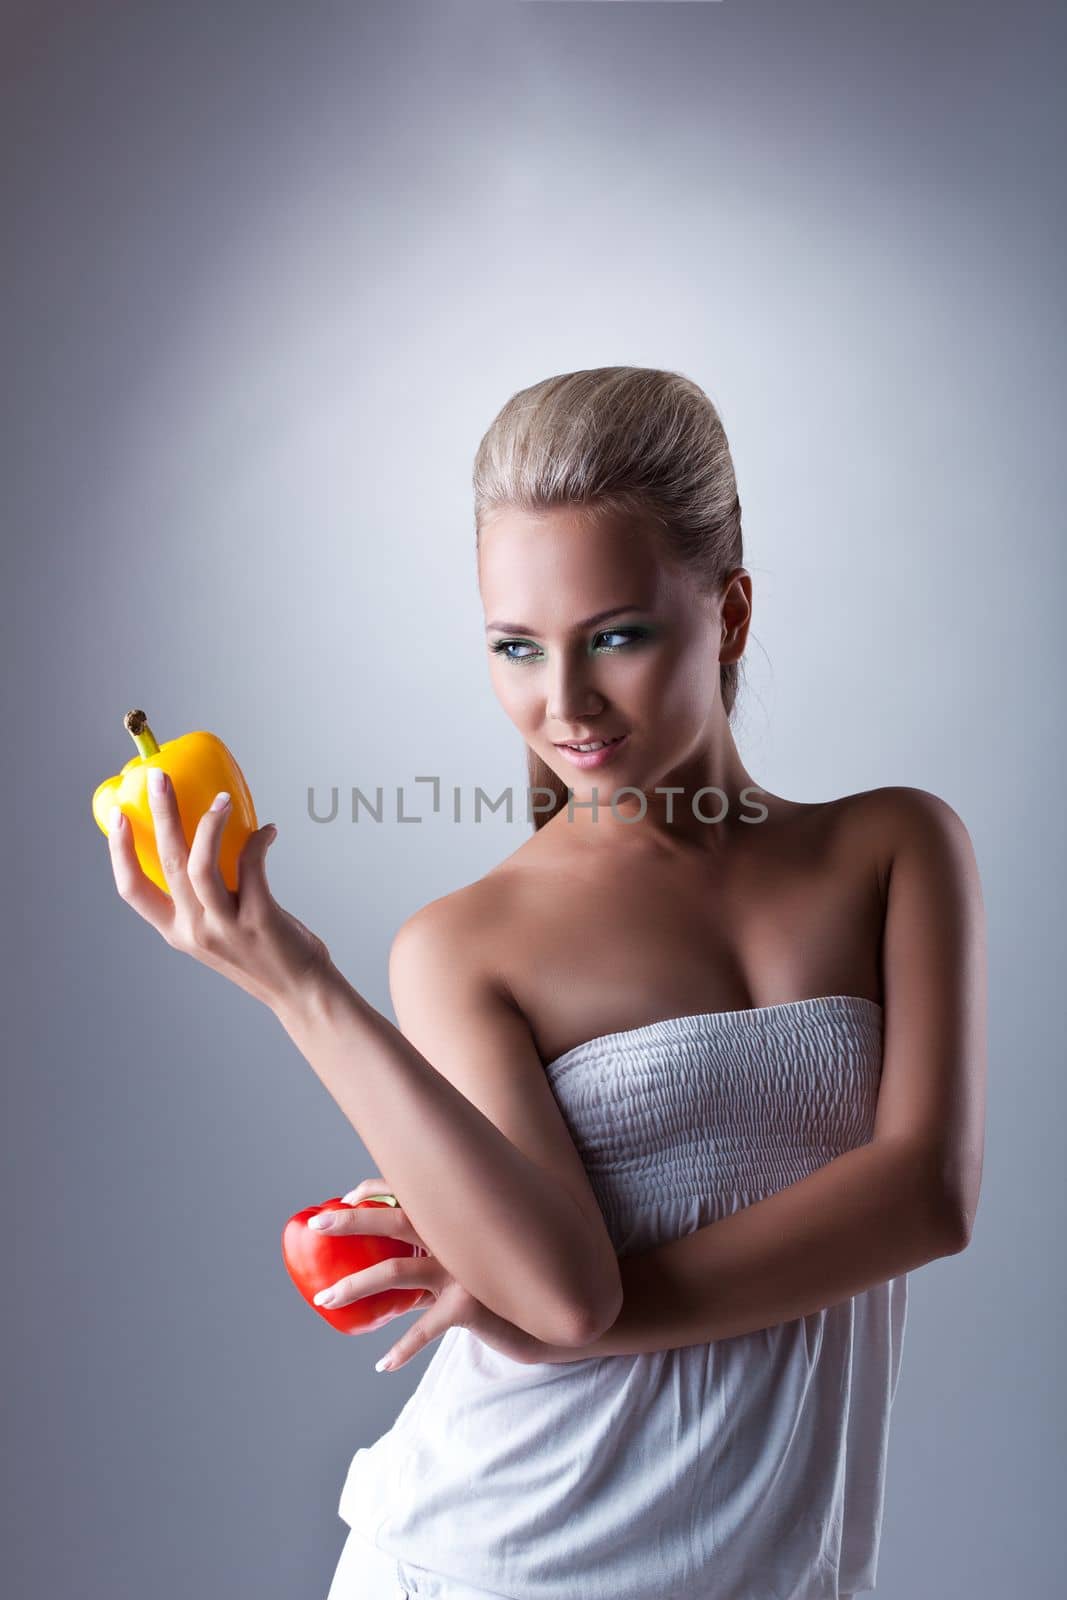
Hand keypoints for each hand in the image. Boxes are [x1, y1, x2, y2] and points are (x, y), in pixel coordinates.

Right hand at [106, 769, 331, 1012]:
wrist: (299, 991)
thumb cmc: (261, 955)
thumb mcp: (215, 935)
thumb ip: (203, 902)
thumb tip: (206, 842)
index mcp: (176, 932)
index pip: (131, 890)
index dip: (119, 851)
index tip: (118, 815)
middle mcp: (194, 930)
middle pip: (166, 862)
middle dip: (160, 813)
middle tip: (160, 777)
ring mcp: (224, 926)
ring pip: (200, 864)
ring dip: (209, 822)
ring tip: (222, 798)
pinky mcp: (258, 917)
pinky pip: (251, 864)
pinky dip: (258, 840)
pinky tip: (268, 830)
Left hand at [315, 1177, 559, 1370]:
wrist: (558, 1313)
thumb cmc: (509, 1290)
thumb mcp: (474, 1267)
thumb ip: (443, 1260)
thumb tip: (403, 1274)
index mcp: (455, 1224)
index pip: (410, 1194)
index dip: (377, 1190)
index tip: (347, 1195)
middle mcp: (456, 1239)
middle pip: (394, 1220)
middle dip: (352, 1220)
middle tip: (318, 1220)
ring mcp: (462, 1270)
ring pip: (396, 1270)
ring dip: (355, 1285)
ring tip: (325, 1300)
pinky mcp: (469, 1305)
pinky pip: (426, 1327)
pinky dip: (402, 1348)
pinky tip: (383, 1364)